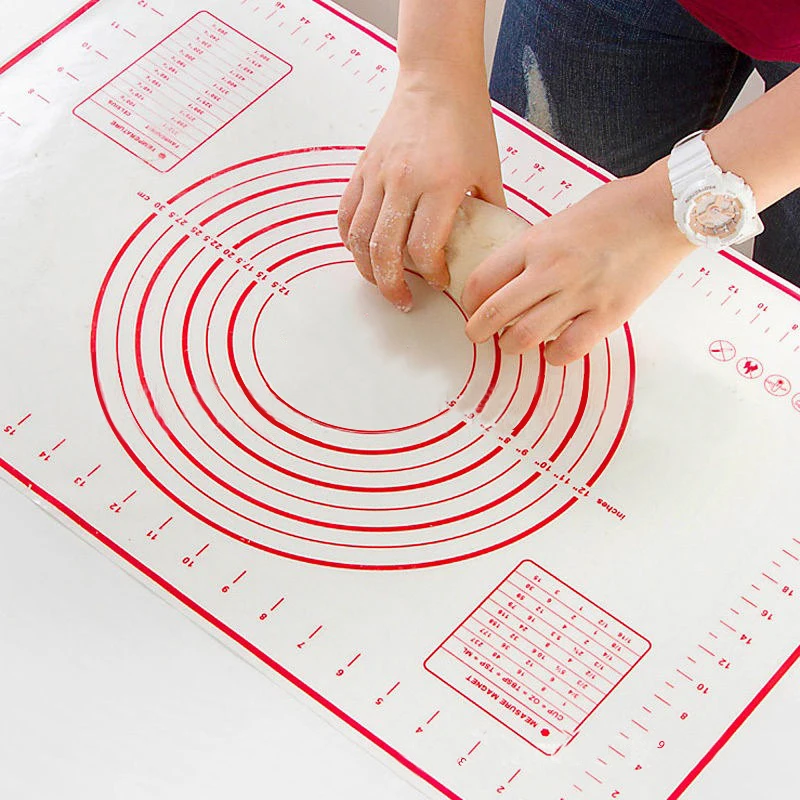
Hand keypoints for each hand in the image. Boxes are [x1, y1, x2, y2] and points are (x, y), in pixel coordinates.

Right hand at [338, 67, 504, 310]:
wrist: (436, 79)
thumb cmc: (466, 122)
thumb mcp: (489, 169)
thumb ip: (488, 211)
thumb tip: (489, 245)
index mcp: (442, 184)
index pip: (424, 248)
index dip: (430, 274)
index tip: (439, 280)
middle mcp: (405, 181)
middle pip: (385, 251)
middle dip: (392, 286)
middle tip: (403, 300)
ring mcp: (379, 175)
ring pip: (359, 238)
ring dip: (368, 269)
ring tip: (382, 282)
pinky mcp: (363, 169)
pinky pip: (346, 214)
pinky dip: (350, 241)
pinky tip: (363, 253)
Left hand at [462, 162, 696, 364]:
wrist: (666, 209)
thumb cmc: (616, 208)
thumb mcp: (561, 220)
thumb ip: (536, 249)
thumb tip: (515, 277)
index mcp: (536, 242)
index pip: (483, 280)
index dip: (469, 300)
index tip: (471, 306)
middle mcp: (551, 270)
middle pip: (495, 313)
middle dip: (477, 330)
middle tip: (476, 335)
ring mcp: (580, 294)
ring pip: (525, 336)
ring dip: (511, 346)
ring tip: (512, 344)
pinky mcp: (608, 314)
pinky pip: (569, 349)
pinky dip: (553, 356)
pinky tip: (552, 351)